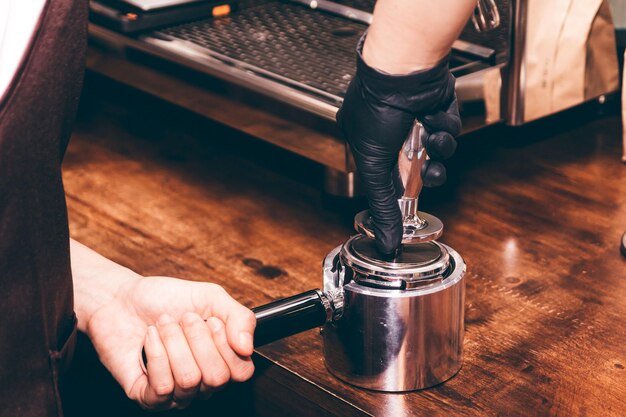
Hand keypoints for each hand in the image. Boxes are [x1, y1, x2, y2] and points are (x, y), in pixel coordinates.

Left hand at [85, 276, 255, 410]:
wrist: (121, 298)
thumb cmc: (166, 299)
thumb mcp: (211, 297)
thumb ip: (240, 317)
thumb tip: (247, 348)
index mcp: (221, 361)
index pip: (241, 372)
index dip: (225, 343)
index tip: (209, 319)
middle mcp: (202, 382)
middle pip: (216, 377)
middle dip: (197, 338)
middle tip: (183, 320)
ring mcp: (175, 392)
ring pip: (188, 379)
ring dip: (173, 342)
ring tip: (163, 326)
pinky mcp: (147, 397)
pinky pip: (162, 387)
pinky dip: (156, 353)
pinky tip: (150, 338)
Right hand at [337, 34, 459, 253]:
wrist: (404, 71)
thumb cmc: (378, 108)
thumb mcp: (373, 165)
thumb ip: (383, 205)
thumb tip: (386, 243)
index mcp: (367, 141)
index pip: (387, 178)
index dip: (402, 190)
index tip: (411, 201)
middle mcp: (391, 131)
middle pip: (416, 168)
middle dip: (425, 172)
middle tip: (425, 168)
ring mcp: (415, 119)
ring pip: (436, 152)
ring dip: (437, 149)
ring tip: (430, 136)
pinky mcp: (437, 108)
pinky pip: (448, 131)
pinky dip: (445, 128)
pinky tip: (434, 118)